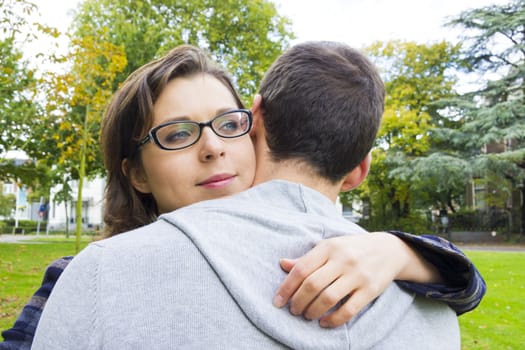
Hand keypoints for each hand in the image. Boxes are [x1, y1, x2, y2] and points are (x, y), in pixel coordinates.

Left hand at [273, 232, 438, 327]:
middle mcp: (342, 260)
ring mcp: (357, 275)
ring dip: (312, 311)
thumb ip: (308, 258)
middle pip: (312, 285)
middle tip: (293, 310)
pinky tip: (324, 322)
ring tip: (307, 315)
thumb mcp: (330, 247)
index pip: (301, 269)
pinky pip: (348, 310)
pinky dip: (333, 320)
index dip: (286, 287)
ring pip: (328, 298)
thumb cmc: (352, 249)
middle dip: (298, 302)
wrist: (388, 249)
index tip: (278, 302)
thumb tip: (283, 264)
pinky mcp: (370, 290)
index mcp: (328, 247)